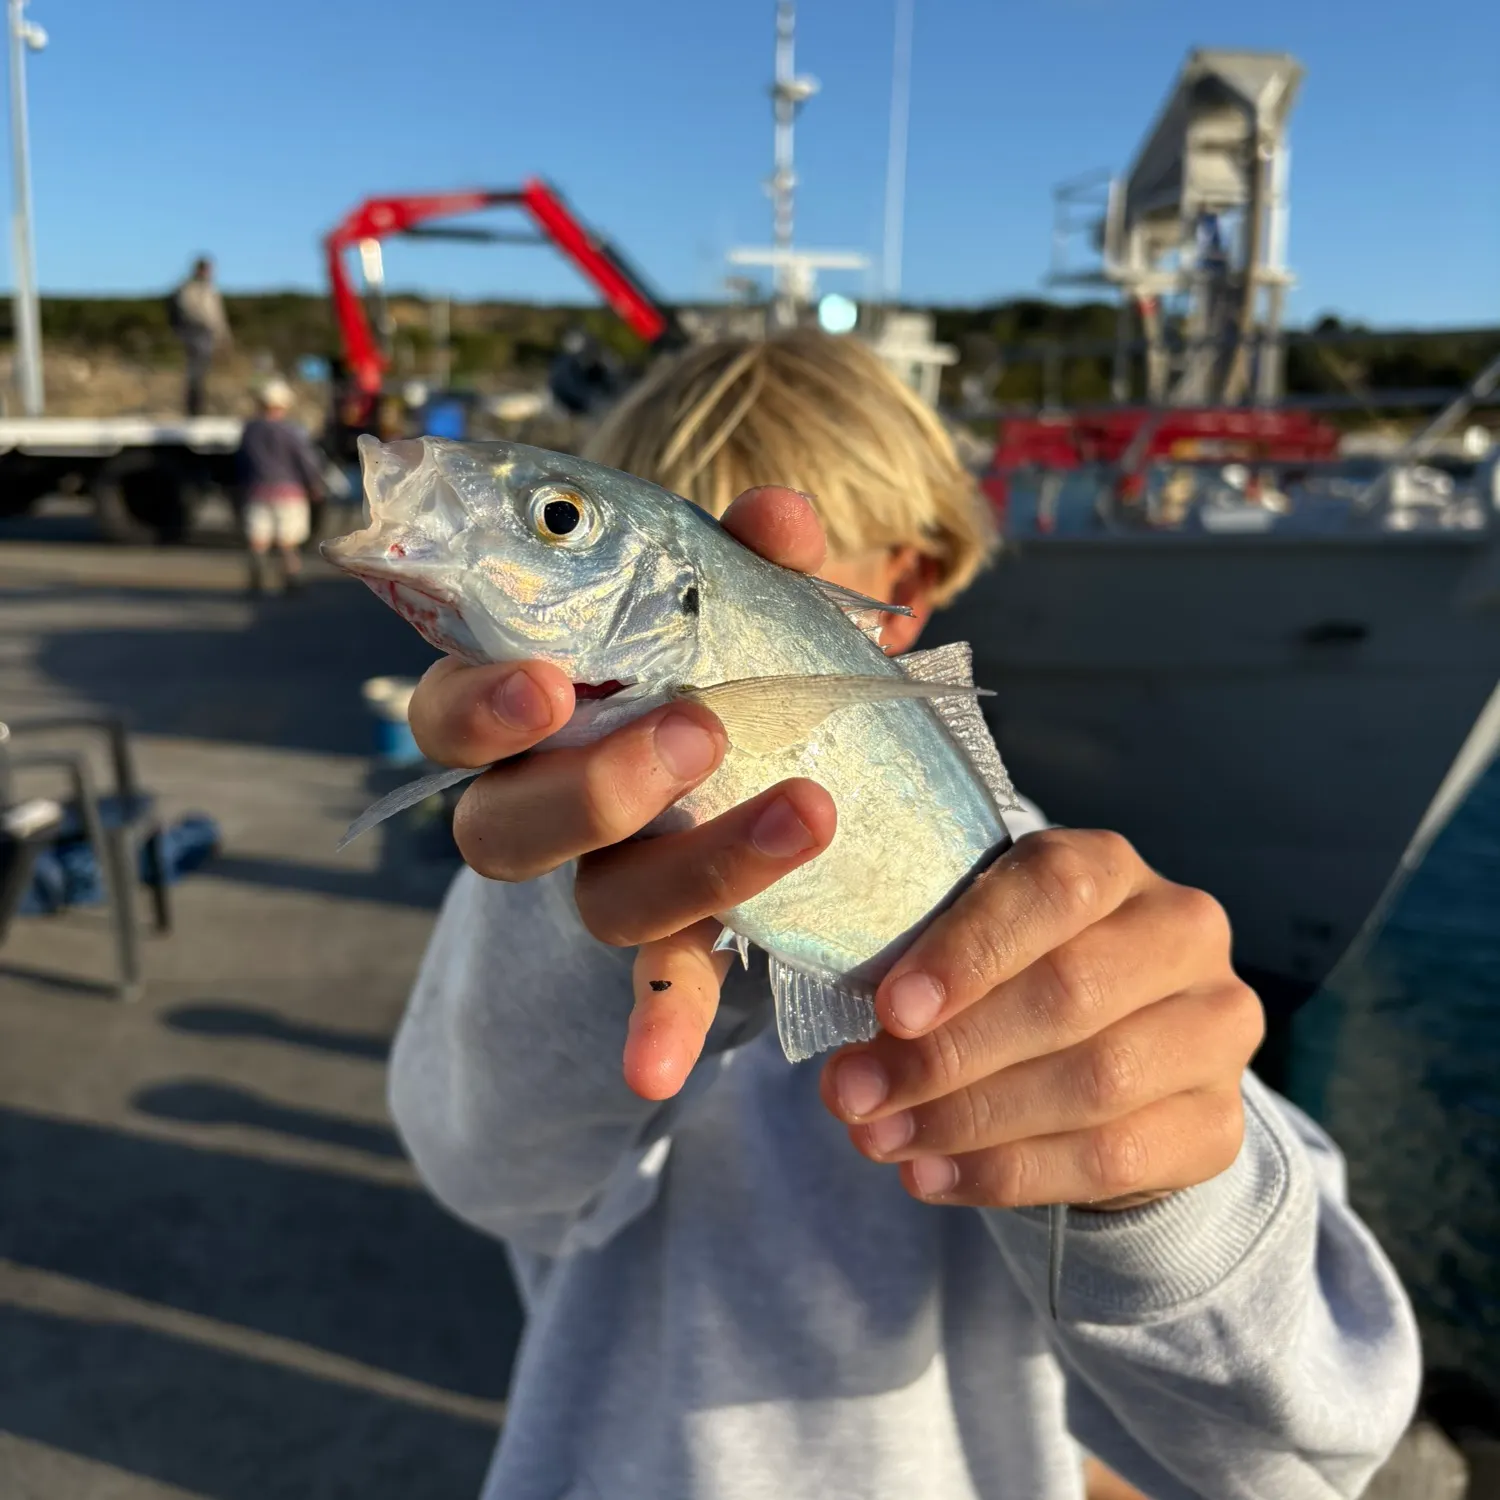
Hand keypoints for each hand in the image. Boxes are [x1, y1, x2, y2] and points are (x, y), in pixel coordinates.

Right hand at [405, 486, 839, 1100]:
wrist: (740, 763)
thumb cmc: (707, 661)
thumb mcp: (720, 604)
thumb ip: (744, 561)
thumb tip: (782, 514)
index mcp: (526, 710)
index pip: (450, 712)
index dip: (481, 707)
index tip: (552, 683)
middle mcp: (539, 804)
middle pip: (505, 828)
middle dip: (593, 787)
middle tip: (696, 731)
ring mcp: (599, 879)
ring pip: (600, 900)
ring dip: (694, 864)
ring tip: (805, 812)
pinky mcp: (670, 938)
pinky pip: (659, 987)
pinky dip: (659, 1025)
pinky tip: (656, 1074)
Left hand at [819, 831, 1264, 1209]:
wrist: (1103, 1049)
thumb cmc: (1008, 974)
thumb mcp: (968, 941)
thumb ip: (921, 974)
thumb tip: (853, 1065)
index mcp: (1110, 866)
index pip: (1053, 889)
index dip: (970, 951)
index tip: (891, 1010)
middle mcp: (1181, 933)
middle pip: (1070, 994)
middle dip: (947, 1054)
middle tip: (856, 1093)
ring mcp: (1215, 1029)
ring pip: (1095, 1083)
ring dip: (969, 1121)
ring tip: (880, 1140)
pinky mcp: (1220, 1123)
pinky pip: (1114, 1159)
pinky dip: (1008, 1174)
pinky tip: (933, 1176)